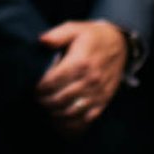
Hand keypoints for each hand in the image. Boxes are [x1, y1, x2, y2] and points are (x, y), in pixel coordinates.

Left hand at [34, 20, 128, 134]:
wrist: (120, 45)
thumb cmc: (92, 37)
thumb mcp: (75, 28)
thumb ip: (57, 35)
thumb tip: (42, 40)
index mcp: (80, 62)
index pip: (53, 81)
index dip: (40, 88)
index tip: (33, 88)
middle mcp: (90, 80)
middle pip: (60, 99)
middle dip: (44, 102)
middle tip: (36, 100)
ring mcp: (98, 93)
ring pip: (72, 111)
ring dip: (55, 114)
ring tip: (46, 109)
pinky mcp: (103, 101)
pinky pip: (86, 119)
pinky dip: (72, 124)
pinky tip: (61, 122)